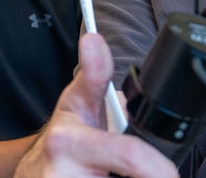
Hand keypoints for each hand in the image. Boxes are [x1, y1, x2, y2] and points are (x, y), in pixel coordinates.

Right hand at [14, 33, 177, 177]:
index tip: (169, 173)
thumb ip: (94, 74)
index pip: (130, 156)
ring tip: (119, 173)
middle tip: (150, 174)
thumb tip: (94, 40)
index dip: (159, 169)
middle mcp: (60, 172)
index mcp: (67, 140)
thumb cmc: (63, 137)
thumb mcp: (77, 103)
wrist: (36, 173)